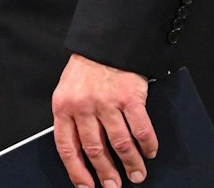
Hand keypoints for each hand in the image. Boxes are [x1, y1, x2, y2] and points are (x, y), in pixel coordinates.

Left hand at [51, 54, 155, 187]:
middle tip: (114, 186)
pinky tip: (150, 152)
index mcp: (63, 106)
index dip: (77, 171)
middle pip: (95, 149)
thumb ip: (72, 119)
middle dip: (106, 172)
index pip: (67, 147)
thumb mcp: (68, 91)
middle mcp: (83, 106)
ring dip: (130, 163)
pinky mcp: (129, 97)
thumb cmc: (87, 69)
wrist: (106, 41)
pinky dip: (147, 144)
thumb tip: (82, 154)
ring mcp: (107, 102)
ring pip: (120, 143)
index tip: (87, 187)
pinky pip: (140, 129)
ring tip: (137, 175)